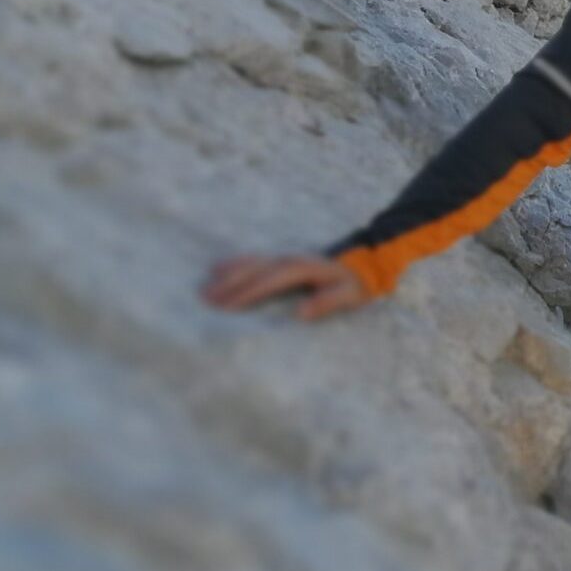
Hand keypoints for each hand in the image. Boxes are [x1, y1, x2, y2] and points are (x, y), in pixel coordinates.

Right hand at [202, 254, 373, 319]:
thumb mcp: (350, 295)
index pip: (269, 281)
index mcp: (303, 268)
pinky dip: (233, 265)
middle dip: (228, 285)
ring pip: (249, 264)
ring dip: (226, 274)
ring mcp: (284, 258)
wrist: (368, 262)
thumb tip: (301, 313)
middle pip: (253, 270)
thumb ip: (328, 302)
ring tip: (203, 289)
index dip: (247, 293)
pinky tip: (216, 269)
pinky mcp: (282, 260)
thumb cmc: (357, 284)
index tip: (225, 308)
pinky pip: (252, 261)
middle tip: (203, 301)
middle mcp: (289, 260)